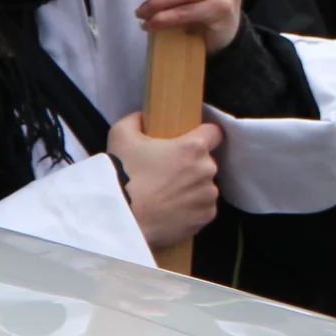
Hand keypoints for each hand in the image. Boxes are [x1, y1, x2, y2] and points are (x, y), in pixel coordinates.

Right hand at [108, 113, 222, 250]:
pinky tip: (171, 211)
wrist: (120, 217)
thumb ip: (137, 120)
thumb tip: (143, 118)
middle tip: (168, 174)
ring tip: (167, 196)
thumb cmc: (122, 174)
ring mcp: (208, 195)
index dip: (203, 135)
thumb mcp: (121, 135)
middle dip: (191, 166)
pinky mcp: (206, 217)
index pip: (214, 132)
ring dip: (192, 188)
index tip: (190, 142)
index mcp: (193, 147)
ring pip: (205, 186)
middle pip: (206, 162)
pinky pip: (203, 209)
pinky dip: (191, 209)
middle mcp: (207, 169)